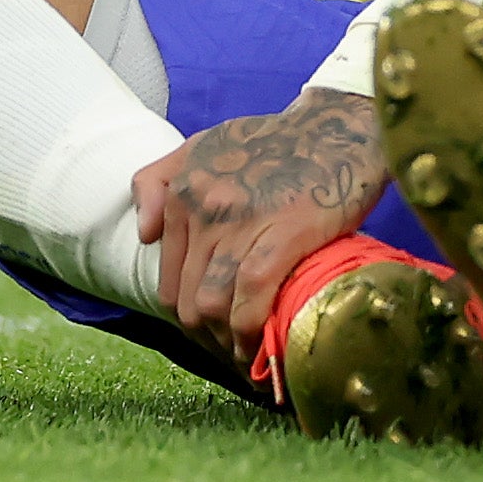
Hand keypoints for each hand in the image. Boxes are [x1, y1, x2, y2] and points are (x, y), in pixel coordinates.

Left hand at [130, 88, 386, 361]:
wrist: (338, 128)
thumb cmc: (275, 140)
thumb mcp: (205, 143)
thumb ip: (160, 179)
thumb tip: (144, 236)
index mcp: (184, 191)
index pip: (169, 278)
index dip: (188, 314)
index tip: (212, 331)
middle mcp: (204, 207)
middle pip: (187, 299)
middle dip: (209, 336)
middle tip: (235, 349)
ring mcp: (241, 222)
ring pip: (212, 305)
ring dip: (229, 341)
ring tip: (249, 354)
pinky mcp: (284, 235)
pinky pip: (250, 299)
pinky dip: (252, 333)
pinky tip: (262, 347)